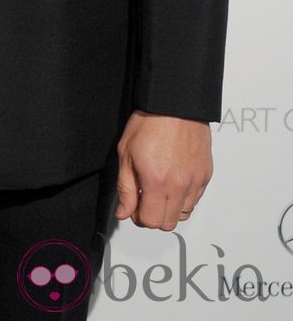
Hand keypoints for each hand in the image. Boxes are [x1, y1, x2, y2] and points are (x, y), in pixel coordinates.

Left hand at [115, 110, 210, 229]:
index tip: (134, 206)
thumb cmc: (149, 123)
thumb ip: (125, 188)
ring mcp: (195, 182)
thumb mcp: (126, 153)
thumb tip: (124, 212)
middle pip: (167, 223)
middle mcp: (179, 185)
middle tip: (145, 199)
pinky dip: (183, 198)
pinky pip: (195, 200)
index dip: (138, 217)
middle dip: (153, 215)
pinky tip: (173, 182)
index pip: (150, 221)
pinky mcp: (205, 175)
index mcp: (156, 181)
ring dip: (169, 209)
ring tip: (159, 190)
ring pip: (183, 214)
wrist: (174, 105)